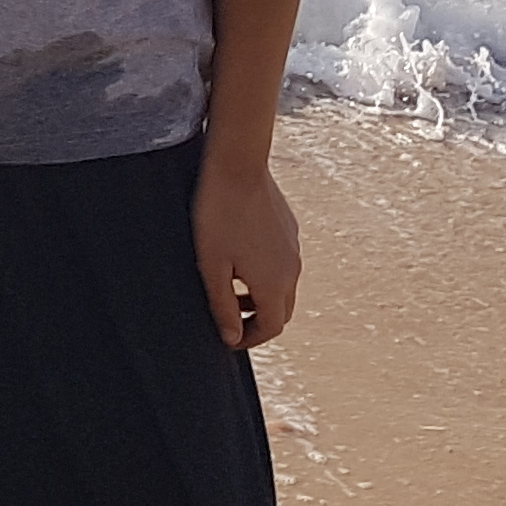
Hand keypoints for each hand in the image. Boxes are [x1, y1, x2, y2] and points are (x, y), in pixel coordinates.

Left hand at [193, 165, 299, 349]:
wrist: (237, 167)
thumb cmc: (217, 216)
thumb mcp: (211, 265)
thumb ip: (222, 305)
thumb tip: (232, 338)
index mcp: (274, 284)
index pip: (272, 327)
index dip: (250, 339)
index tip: (228, 338)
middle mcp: (292, 270)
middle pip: (282, 310)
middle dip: (258, 321)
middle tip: (229, 318)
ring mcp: (293, 248)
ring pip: (283, 286)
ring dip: (261, 296)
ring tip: (230, 289)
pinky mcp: (289, 230)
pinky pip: (282, 262)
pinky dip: (265, 273)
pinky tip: (239, 257)